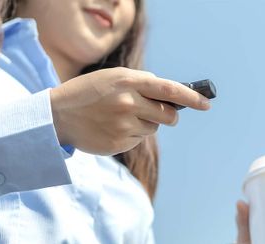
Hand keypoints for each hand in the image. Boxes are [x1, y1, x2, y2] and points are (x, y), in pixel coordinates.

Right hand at [50, 67, 210, 155]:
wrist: (57, 116)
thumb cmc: (87, 93)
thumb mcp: (111, 77)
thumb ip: (140, 82)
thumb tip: (167, 93)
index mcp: (128, 82)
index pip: (170, 90)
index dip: (192, 97)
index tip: (207, 103)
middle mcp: (128, 104)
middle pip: (168, 116)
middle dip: (168, 115)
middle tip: (158, 113)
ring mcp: (123, 126)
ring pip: (152, 129)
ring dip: (144, 124)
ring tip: (120, 118)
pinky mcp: (117, 144)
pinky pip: (137, 141)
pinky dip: (129, 135)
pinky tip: (111, 129)